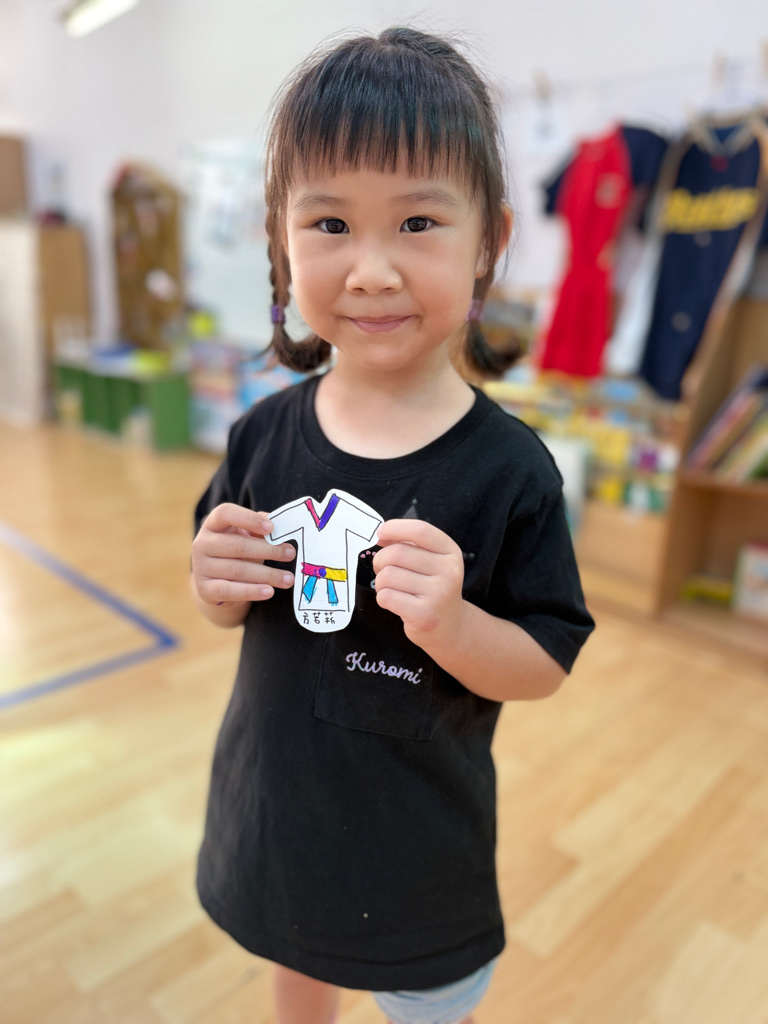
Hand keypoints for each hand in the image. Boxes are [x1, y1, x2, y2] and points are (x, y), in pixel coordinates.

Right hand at [191, 503, 294, 605]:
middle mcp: (202, 543)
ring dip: (267, 574)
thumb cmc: (237, 552)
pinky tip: (269, 591)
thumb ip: (260, 528)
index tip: (271, 528)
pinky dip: (251, 591)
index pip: (225, 513)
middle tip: (290, 554)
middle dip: (268, 550)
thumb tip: (278, 525)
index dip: (248, 519)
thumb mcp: (246, 535)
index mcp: (213, 524)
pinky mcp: (205, 589)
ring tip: (288, 579)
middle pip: (237, 545)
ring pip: (237, 570)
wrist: (217, 582)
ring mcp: (201, 567)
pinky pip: (230, 591)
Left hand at [372, 519, 465, 646]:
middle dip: (380, 560)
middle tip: (383, 570)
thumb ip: (410, 545)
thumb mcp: (432, 562)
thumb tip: (382, 535)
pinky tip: (395, 602)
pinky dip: (383, 597)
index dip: (395, 528)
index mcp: (451, 552)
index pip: (420, 530)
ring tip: (392, 589)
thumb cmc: (432, 589)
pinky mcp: (424, 615)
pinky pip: (386, 596)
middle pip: (397, 553)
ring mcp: (439, 594)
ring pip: (388, 575)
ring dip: (381, 582)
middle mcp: (449, 571)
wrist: (450, 627)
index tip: (380, 533)